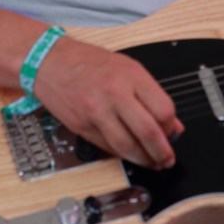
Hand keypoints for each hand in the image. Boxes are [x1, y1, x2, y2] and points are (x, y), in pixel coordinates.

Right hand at [34, 36, 183, 169]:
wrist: (51, 61)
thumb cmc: (88, 62)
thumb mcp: (126, 67)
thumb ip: (150, 94)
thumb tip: (171, 124)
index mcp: (131, 75)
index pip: (163, 110)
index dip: (171, 128)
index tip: (172, 134)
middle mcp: (115, 93)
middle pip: (148, 132)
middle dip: (162, 152)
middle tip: (167, 159)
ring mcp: (97, 112)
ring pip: (127, 146)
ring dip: (143, 159)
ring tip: (151, 162)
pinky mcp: (82, 127)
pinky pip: (108, 148)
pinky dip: (121, 155)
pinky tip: (128, 154)